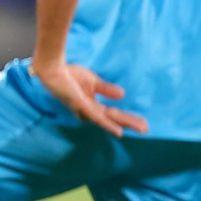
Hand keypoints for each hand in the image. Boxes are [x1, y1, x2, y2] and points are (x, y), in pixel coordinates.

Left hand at [30, 60, 148, 136]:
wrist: (54, 68)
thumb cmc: (69, 74)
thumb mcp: (93, 81)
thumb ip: (106, 89)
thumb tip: (123, 95)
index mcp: (92, 106)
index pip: (113, 115)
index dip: (127, 119)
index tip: (142, 123)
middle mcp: (89, 111)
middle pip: (113, 119)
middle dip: (130, 123)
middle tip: (146, 129)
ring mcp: (85, 109)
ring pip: (109, 119)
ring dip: (125, 124)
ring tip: (140, 128)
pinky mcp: (81, 105)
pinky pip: (97, 117)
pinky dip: (109, 125)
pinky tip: (119, 132)